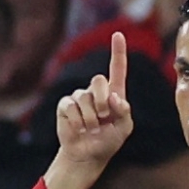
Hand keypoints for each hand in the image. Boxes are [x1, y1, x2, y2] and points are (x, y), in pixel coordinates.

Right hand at [55, 32, 132, 166]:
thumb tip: (113, 96)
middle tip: (103, 117)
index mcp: (113, 94)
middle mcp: (96, 91)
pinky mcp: (65, 105)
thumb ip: (124, 111)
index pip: (117, 69)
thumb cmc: (108, 141)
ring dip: (91, 117)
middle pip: (99, 80)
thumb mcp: (124, 128)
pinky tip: (79, 129)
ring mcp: (79, 97)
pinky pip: (71, 107)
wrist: (88, 155)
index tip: (118, 34)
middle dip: (102, 101)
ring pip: (85, 97)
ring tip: (91, 128)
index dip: (118, 51)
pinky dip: (77, 121)